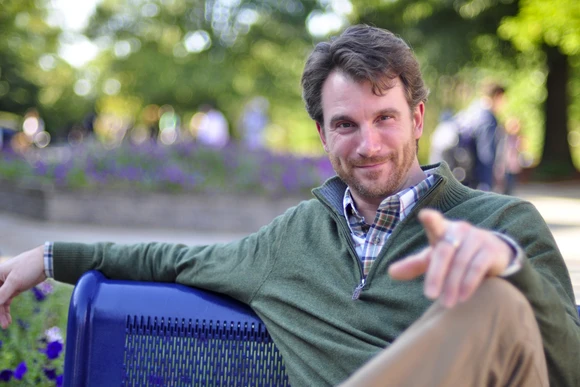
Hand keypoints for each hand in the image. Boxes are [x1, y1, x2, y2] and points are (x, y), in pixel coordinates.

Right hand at [0, 245, 45, 328]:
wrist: (46, 261)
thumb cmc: (29, 266)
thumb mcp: (14, 281)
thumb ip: (2, 293)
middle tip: (3, 325)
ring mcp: (7, 285)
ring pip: (0, 302)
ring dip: (2, 313)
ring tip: (6, 325)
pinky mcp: (15, 288)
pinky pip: (6, 301)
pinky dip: (6, 310)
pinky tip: (8, 319)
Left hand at [389, 209, 512, 307]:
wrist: (493, 253)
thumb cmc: (455, 254)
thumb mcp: (434, 258)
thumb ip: (414, 264)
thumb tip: (391, 273)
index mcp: (442, 229)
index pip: (434, 222)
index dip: (431, 219)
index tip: (425, 215)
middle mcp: (459, 230)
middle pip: (444, 252)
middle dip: (436, 275)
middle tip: (430, 296)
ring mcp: (477, 237)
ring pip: (461, 262)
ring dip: (453, 285)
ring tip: (447, 303)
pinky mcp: (491, 250)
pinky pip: (478, 267)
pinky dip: (469, 283)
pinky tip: (463, 297)